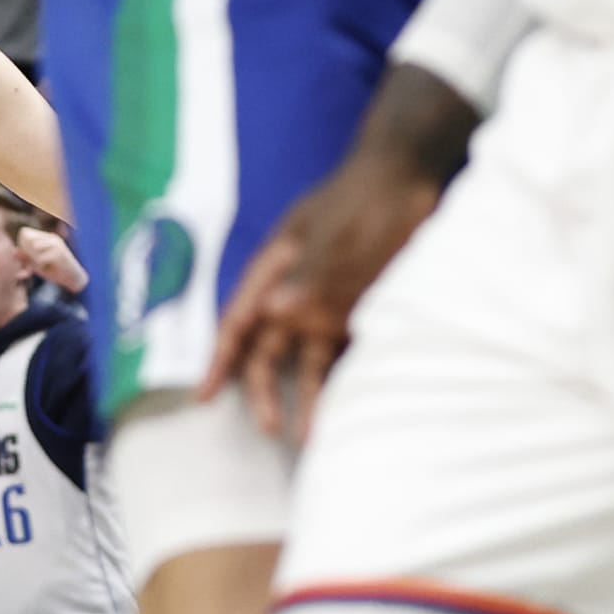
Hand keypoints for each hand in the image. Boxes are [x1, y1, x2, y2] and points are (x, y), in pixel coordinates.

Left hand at [17, 226, 87, 293]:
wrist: (74, 280)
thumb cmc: (55, 272)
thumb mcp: (37, 265)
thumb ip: (26, 258)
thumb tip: (14, 252)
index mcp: (46, 237)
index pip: (25, 233)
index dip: (22, 246)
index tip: (28, 259)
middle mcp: (51, 237)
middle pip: (27, 240)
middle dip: (27, 254)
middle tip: (34, 265)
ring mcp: (56, 244)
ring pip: (33, 248)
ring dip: (34, 261)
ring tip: (41, 267)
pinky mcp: (59, 253)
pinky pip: (39, 259)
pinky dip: (40, 267)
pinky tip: (47, 269)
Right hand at [199, 153, 440, 442]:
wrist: (409, 177)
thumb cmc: (361, 200)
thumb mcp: (332, 235)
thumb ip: (306, 277)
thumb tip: (274, 314)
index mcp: (275, 270)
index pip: (239, 320)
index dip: (220, 359)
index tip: (204, 394)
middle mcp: (295, 293)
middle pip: (268, 348)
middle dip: (263, 388)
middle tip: (272, 427)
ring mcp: (328, 303)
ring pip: (308, 358)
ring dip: (308, 395)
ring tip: (313, 435)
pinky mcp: (361, 310)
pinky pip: (346, 352)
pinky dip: (343, 380)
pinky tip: (349, 407)